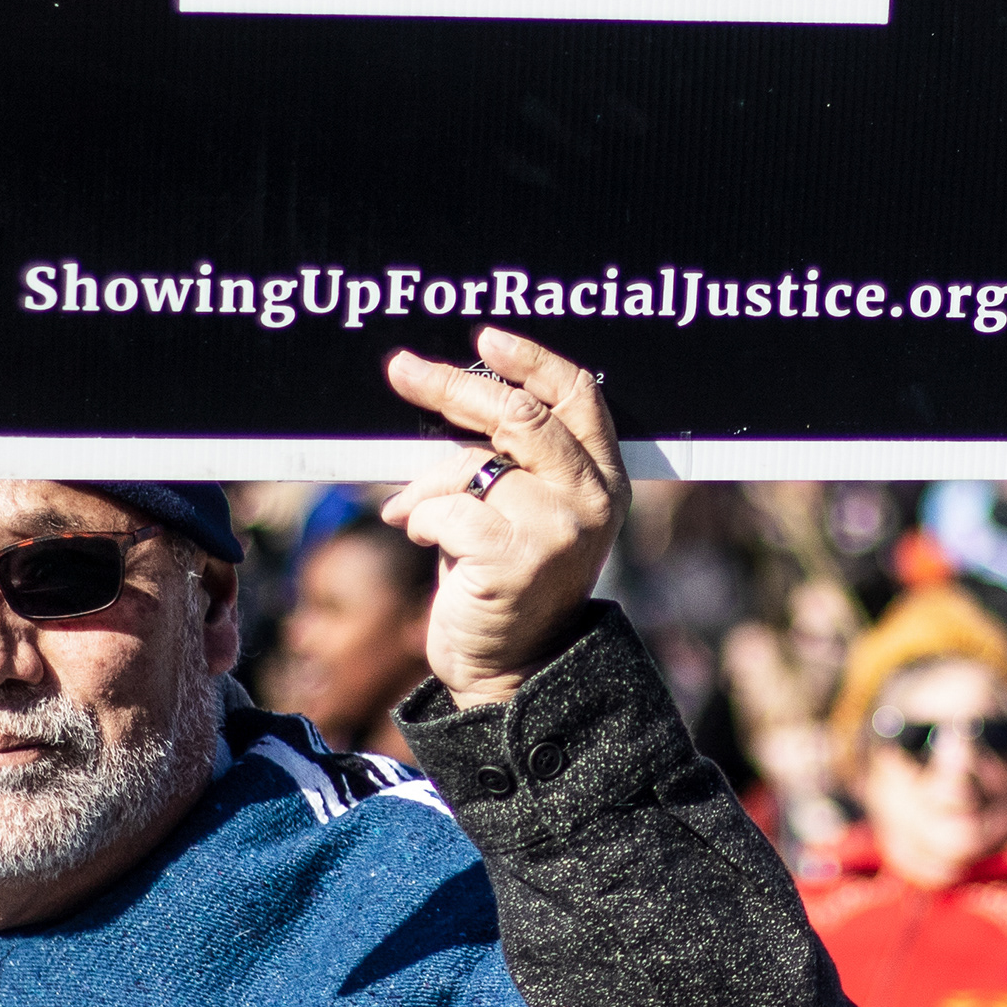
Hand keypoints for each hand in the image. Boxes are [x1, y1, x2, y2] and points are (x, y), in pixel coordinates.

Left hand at [381, 328, 627, 710]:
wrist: (510, 668)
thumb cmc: (504, 577)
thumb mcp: (522, 508)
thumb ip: (509, 455)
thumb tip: (445, 389)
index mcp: (603, 478)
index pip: (577, 395)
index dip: (531, 360)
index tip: (484, 338)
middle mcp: (590, 500)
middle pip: (519, 416)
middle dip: (452, 387)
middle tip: (403, 370)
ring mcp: (558, 530)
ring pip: (470, 466)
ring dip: (426, 487)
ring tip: (415, 515)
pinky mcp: (517, 560)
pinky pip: (447, 509)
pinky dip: (421, 521)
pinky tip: (426, 543)